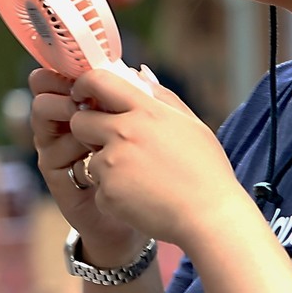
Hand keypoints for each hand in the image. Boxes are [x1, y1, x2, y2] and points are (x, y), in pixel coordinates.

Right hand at [28, 67, 145, 258]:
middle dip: (60, 87)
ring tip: (94, 127)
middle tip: (84, 95)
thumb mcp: (146, 129)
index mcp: (85, 108)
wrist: (145, 216)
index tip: (84, 66)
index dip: (66, 68)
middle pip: (44, 91)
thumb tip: (138, 69)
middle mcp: (65, 124)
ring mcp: (57, 148)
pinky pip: (53, 153)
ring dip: (69, 115)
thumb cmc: (147, 169)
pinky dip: (73, 150)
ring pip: (44, 116)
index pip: (64, 77)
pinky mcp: (56, 175)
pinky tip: (93, 157)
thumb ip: (141, 100)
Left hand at [68, 67, 238, 246]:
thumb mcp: (192, 125)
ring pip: (90, 159)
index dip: (84, 85)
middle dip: (88, 131)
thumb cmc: (207, 171)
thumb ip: (161, 96)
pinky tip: (141, 199)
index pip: (98, 81)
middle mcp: (124, 133)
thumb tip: (137, 73)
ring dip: (106, 168)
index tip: (83, 94)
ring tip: (141, 180)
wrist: (211, 219)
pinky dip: (114, 195)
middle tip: (110, 144)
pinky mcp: (107, 193)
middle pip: (80, 121)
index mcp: (146, 111)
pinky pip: (98, 188)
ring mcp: (113, 164)